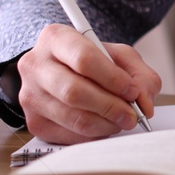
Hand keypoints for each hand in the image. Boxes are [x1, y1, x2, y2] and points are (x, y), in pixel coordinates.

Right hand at [15, 23, 161, 143]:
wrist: (62, 71)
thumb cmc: (92, 61)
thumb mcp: (118, 56)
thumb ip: (139, 74)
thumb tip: (144, 103)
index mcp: (56, 38)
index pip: (84, 59)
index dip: (113, 79)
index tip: (132, 91)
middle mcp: (36, 65)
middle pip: (74, 92)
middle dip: (110, 106)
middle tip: (132, 115)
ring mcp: (30, 95)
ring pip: (72, 117)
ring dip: (105, 124)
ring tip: (122, 120)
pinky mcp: (34, 122)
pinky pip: (69, 135)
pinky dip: (94, 135)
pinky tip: (105, 126)